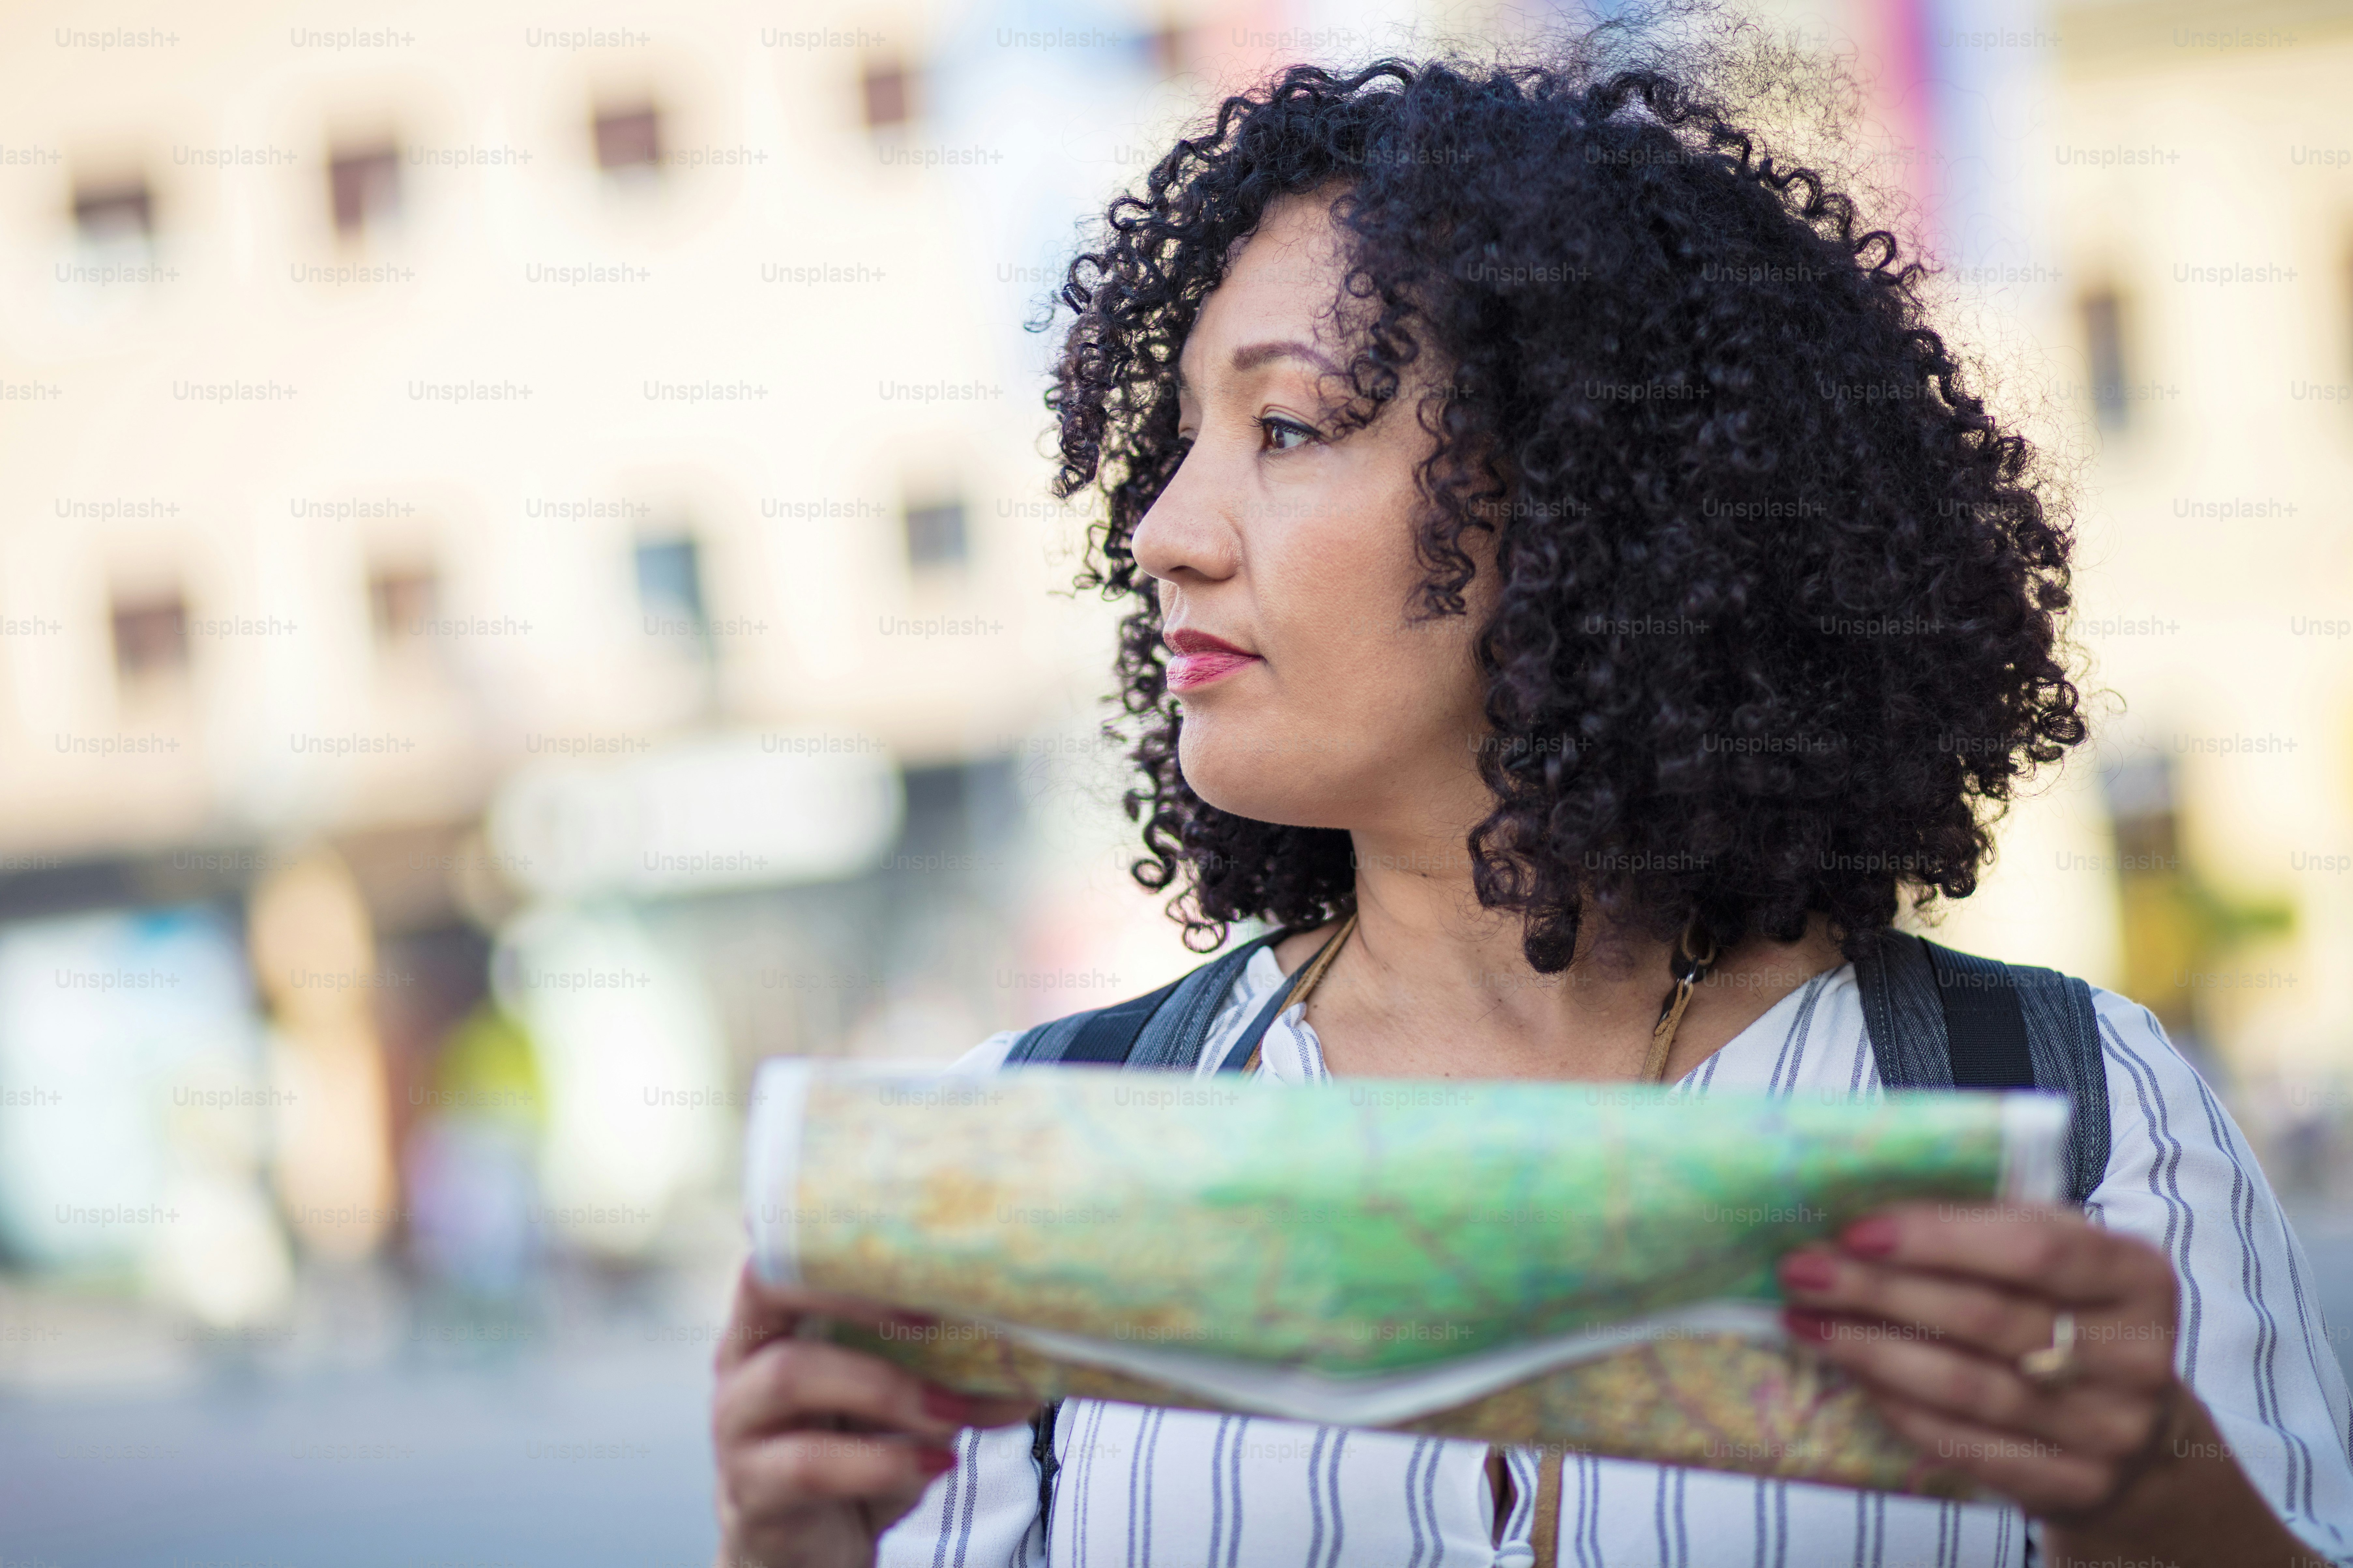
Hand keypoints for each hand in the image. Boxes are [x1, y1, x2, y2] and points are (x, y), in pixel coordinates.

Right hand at [710, 1262, 1035, 1567]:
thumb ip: (950, 1370)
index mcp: (779, 1317)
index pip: (789, 1243)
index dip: (846, 1237)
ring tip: (953, 1414)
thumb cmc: (860, 1453)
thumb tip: (1038, 1361)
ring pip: (790, 1374)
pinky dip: (881, 1463)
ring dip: (886, 1389)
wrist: (814, 1550)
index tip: (924, 1246)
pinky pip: (808, 1464)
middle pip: (767, 1282)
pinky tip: (936, 1466)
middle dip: (851, 1291)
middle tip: (931, 1317)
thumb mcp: (907, 1401)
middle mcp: (744, 1357)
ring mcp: (736, 1423)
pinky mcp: (751, 1488)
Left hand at [1776, 1203, 2311, 1565]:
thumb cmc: (2067, 1313)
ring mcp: (2109, 1429)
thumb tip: (1865, 1199)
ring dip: (1870, 1349)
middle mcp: (2137, 1356)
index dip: (1937, 1237)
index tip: (1854, 1230)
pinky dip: (1898, 1407)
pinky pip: (1966, 1445)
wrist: (2134, 1432)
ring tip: (1805, 1320)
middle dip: (1878, 1290)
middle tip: (1801, 1271)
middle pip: (1986, 1317)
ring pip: (1967, 1386)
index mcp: (2138, 1276)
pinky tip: (1851, 1375)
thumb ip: (1985, 1223)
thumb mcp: (2053, 1255)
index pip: (2032, 1247)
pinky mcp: (2075, 1486)